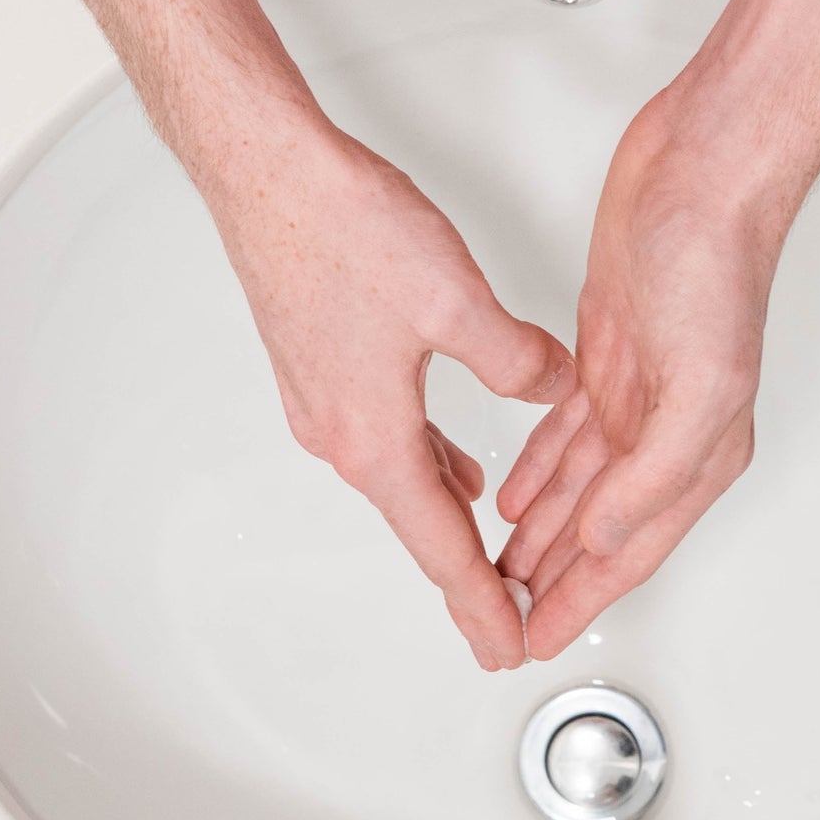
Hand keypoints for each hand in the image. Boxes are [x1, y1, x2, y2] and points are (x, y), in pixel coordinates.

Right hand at [208, 122, 574, 669]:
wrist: (265, 171)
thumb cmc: (340, 230)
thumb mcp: (455, 300)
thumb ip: (516, 359)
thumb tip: (554, 384)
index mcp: (375, 439)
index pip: (443, 548)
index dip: (482, 604)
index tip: (506, 647)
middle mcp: (342, 437)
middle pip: (420, 529)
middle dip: (470, 578)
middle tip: (507, 623)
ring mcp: (324, 406)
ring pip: (403, 481)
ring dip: (449, 522)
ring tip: (491, 559)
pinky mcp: (319, 372)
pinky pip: (387, 440)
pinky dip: (428, 464)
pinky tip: (456, 460)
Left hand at [496, 85, 786, 657]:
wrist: (704, 170)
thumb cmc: (716, 262)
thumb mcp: (698, 383)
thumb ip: (654, 474)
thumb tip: (604, 537)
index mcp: (700, 452)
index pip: (628, 551)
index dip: (581, 601)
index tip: (535, 640)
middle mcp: (670, 433)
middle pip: (601, 533)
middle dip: (555, 581)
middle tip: (507, 620)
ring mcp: (639, 396)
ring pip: (578, 490)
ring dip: (541, 535)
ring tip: (501, 572)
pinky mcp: (607, 356)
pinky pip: (567, 436)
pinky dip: (539, 471)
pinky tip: (514, 496)